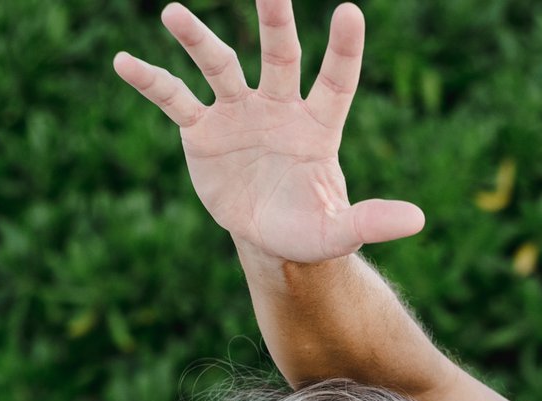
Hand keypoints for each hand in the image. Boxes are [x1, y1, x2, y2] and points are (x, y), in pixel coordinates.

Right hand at [114, 0, 423, 263]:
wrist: (267, 237)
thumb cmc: (309, 227)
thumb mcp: (338, 232)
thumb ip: (371, 221)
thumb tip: (418, 220)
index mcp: (317, 126)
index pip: (336, 80)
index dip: (343, 50)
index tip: (350, 12)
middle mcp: (278, 107)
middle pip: (278, 54)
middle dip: (274, 20)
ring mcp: (238, 112)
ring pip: (220, 65)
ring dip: (197, 39)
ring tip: (173, 11)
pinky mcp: (202, 130)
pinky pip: (174, 98)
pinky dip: (150, 80)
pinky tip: (123, 61)